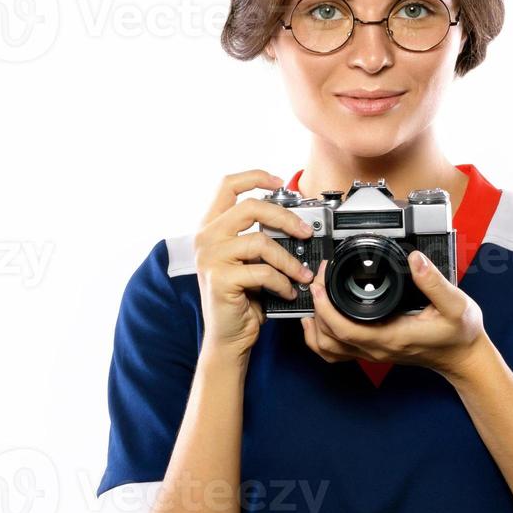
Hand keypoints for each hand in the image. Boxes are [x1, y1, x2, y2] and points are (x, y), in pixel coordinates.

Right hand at [195, 169, 316, 358]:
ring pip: (261, 242)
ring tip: (302, 274)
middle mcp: (206, 238)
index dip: (255, 177)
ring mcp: (210, 257)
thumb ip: (259, 238)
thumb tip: (296, 224)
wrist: (228, 336)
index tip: (280, 181)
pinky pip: (262, 271)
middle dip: (286, 218)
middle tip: (306, 232)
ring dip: (289, 260)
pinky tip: (288, 291)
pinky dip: (282, 282)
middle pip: (251, 207)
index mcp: (211, 227)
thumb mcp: (248, 261)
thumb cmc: (241, 298)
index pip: (228, 185)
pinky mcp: (219, 279)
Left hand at [300, 249, 487, 380]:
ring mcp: (374, 353)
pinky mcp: (375, 352)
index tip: (322, 281)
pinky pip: (339, 352)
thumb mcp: (455, 304)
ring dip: (315, 326)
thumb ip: (434, 282)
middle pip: (329, 339)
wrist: (464, 358)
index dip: (325, 305)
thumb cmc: (460, 335)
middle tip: (320, 280)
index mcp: (391, 336)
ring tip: (315, 299)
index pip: (344, 328)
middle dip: (317, 308)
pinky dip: (323, 338)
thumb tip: (415, 260)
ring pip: (329, 349)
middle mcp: (377, 349)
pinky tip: (322, 321)